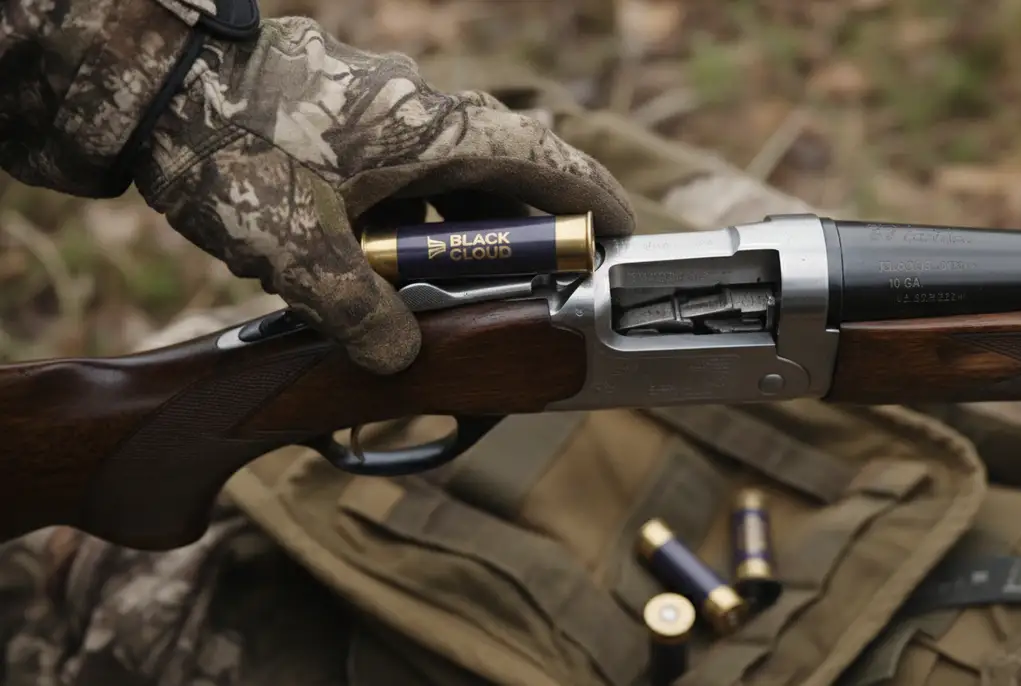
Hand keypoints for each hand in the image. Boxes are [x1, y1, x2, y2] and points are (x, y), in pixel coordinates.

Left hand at [132, 17, 634, 373]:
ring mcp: (388, 118)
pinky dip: (412, 223)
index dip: (595, 204)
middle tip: (536, 289)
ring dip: (462, 236)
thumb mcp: (301, 245)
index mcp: (442, 133)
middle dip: (525, 239)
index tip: (623, 240)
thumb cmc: (236, 144)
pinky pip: (407, 179)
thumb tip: (396, 361)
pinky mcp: (351, 127)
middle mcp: (428, 117)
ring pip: (453, 182)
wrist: (157, 84)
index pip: (551, 162)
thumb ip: (357, 312)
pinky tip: (380, 263)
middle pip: (507, 180)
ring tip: (455, 292)